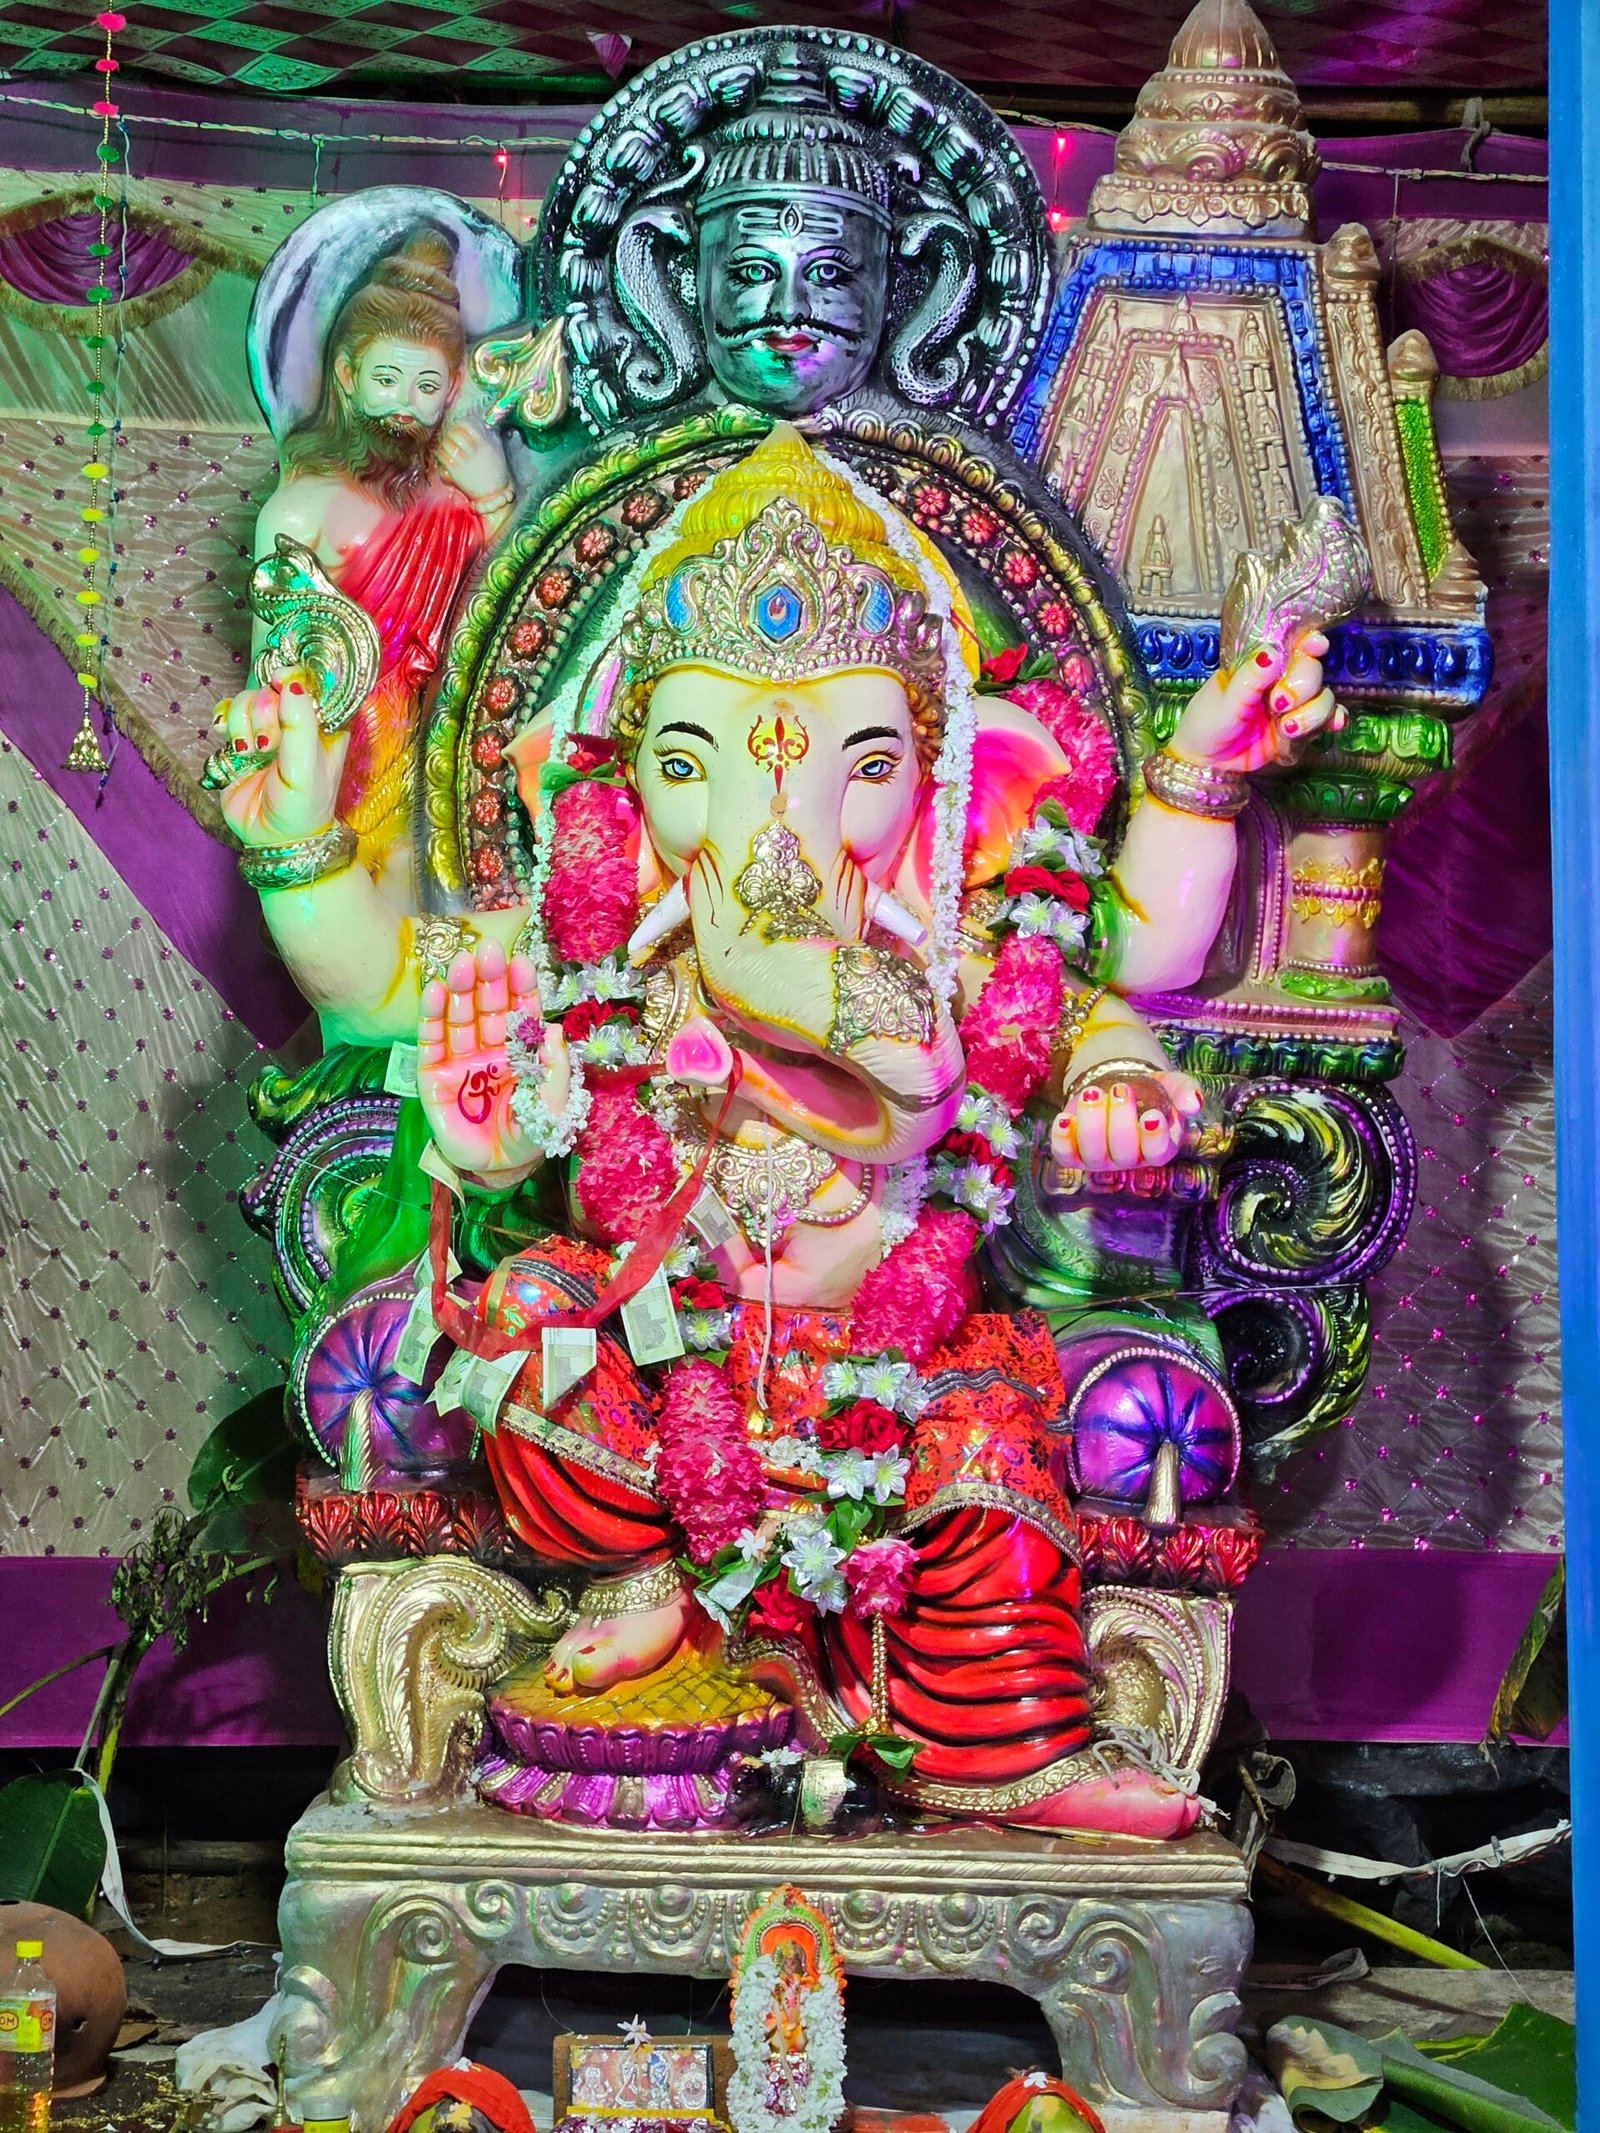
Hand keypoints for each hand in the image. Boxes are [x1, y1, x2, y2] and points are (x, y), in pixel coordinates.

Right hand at [217, 675, 347, 848]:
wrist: (274, 838)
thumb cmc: (303, 806)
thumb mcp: (307, 767)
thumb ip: (300, 724)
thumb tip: (290, 684)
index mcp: (323, 724)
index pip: (309, 682)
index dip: (292, 678)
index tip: (281, 686)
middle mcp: (295, 722)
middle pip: (270, 688)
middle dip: (263, 712)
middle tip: (268, 745)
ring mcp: (266, 730)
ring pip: (246, 700)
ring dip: (243, 724)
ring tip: (253, 753)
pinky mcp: (240, 740)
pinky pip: (227, 714)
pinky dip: (226, 725)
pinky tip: (234, 747)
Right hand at [418, 939, 563, 1179]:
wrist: (494, 1170)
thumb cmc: (528, 1137)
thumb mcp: (553, 1110)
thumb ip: (556, 1072)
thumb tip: (553, 1030)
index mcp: (522, 1052)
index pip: (522, 1013)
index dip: (521, 988)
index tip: (521, 962)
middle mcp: (491, 1049)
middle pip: (489, 1008)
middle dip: (490, 979)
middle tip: (490, 950)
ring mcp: (461, 1060)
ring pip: (460, 1017)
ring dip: (461, 989)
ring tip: (463, 963)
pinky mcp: (433, 1075)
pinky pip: (432, 1040)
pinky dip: (432, 1015)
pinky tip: (435, 990)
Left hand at [436, 412, 510, 507]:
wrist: (495, 493)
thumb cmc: (496, 468)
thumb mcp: (496, 445)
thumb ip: (486, 431)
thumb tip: (478, 420)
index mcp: (484, 440)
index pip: (464, 424)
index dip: (460, 426)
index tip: (461, 431)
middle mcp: (473, 448)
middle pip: (453, 433)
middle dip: (451, 435)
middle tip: (454, 441)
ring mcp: (464, 459)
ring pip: (445, 444)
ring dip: (446, 446)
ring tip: (451, 451)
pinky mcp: (455, 471)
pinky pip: (442, 457)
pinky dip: (443, 457)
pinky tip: (448, 460)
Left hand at [1050, 1066, 1202, 1173]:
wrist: (1117, 1084)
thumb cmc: (1151, 1090)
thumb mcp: (1172, 1085)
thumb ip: (1186, 1091)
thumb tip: (1193, 1104)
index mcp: (1158, 1148)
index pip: (1158, 1153)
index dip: (1154, 1139)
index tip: (1152, 1115)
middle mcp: (1129, 1159)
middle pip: (1123, 1152)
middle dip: (1121, 1121)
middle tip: (1122, 1090)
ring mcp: (1099, 1159)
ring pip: (1092, 1153)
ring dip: (1092, 1122)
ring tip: (1094, 1093)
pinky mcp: (1073, 1154)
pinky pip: (1065, 1155)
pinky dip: (1062, 1139)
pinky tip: (1064, 1118)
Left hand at [1167, 630, 1342, 775]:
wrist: (1206, 761)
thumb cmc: (1207, 723)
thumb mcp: (1225, 700)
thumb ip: (1250, 678)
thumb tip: (1271, 653)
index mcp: (1260, 664)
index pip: (1291, 645)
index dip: (1308, 642)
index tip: (1315, 645)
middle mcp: (1281, 680)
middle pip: (1312, 671)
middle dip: (1302, 687)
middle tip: (1278, 704)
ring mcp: (1292, 705)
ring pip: (1322, 697)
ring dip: (1312, 712)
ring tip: (1286, 728)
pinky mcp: (1298, 728)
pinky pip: (1325, 720)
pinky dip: (1332, 720)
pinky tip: (1334, 725)